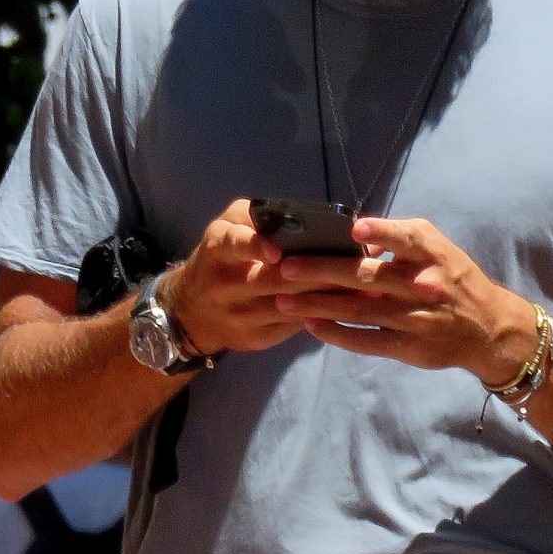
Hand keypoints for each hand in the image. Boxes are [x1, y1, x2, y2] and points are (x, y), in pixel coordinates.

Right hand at [163, 201, 352, 358]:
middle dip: (315, 272)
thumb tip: (307, 215)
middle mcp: (226, 284)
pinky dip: (320, 315)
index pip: (234, 244)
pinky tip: (348, 307)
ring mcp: (240, 315)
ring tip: (362, 286)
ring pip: (288, 307)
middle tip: (352, 263)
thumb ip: (258, 217)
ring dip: (327, 296)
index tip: (277, 250)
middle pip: (272, 280)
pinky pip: (292, 327)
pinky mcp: (254, 338)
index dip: (255, 246)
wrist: (190, 311)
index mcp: (218, 249)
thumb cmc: (220, 259)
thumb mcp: (227, 228)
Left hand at [272, 217, 534, 384]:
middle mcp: (424, 287)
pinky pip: (367, 340)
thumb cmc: (456, 281)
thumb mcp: (440, 251)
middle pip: (368, 277)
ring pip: (359, 311)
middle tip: (286, 267)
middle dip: (323, 271)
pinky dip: (338, 334)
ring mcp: (415, 319)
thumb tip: (358, 235)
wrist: (488, 329)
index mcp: (433, 256)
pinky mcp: (409, 347)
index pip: (408, 239)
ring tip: (283, 300)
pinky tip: (312, 326)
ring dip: (318, 306)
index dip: (382, 232)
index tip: (354, 230)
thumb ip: (403, 239)